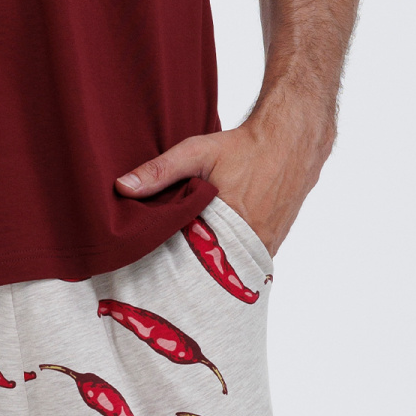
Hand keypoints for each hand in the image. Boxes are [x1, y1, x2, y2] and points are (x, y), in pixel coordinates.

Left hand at [115, 99, 335, 259]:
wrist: (293, 139)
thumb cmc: (244, 146)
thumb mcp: (197, 152)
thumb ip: (160, 171)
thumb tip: (123, 187)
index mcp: (228, 224)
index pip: (191, 260)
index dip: (172, 265)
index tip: (154, 269)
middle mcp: (251, 241)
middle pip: (213, 269)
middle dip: (192, 272)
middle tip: (169, 276)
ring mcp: (266, 245)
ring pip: (233, 268)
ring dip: (214, 267)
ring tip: (191, 268)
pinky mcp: (275, 243)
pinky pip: (248, 261)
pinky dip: (233, 260)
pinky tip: (218, 255)